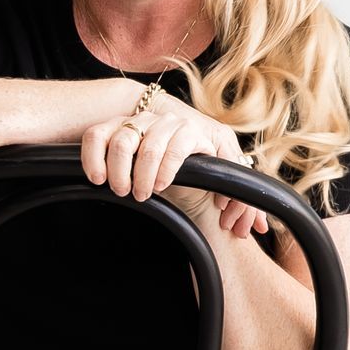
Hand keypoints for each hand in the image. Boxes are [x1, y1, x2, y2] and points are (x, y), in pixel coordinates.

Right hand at [78, 92, 270, 236]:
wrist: (176, 131)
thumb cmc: (206, 165)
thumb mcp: (226, 177)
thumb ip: (242, 201)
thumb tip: (255, 228)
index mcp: (200, 132)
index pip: (183, 140)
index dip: (169, 165)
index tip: (160, 187)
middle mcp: (171, 122)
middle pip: (153, 142)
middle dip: (145, 173)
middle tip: (141, 195)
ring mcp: (142, 121)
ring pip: (125, 139)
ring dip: (121, 168)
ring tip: (123, 190)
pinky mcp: (115, 124)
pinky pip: (98, 136)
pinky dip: (94, 157)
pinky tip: (97, 178)